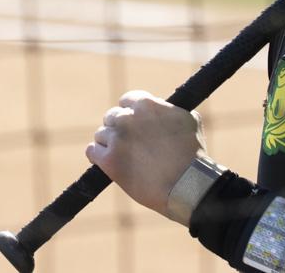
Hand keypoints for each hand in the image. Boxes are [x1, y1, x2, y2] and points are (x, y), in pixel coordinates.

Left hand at [85, 90, 206, 216]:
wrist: (187, 184)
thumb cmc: (192, 154)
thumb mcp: (189, 120)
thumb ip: (171, 110)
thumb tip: (166, 108)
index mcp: (145, 104)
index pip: (125, 101)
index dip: (130, 113)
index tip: (134, 124)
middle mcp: (127, 118)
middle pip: (111, 118)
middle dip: (118, 129)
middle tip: (128, 143)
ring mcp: (116, 139)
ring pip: (101, 135)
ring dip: (109, 144)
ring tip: (123, 157)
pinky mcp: (109, 160)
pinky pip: (92, 152)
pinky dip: (98, 156)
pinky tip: (106, 162)